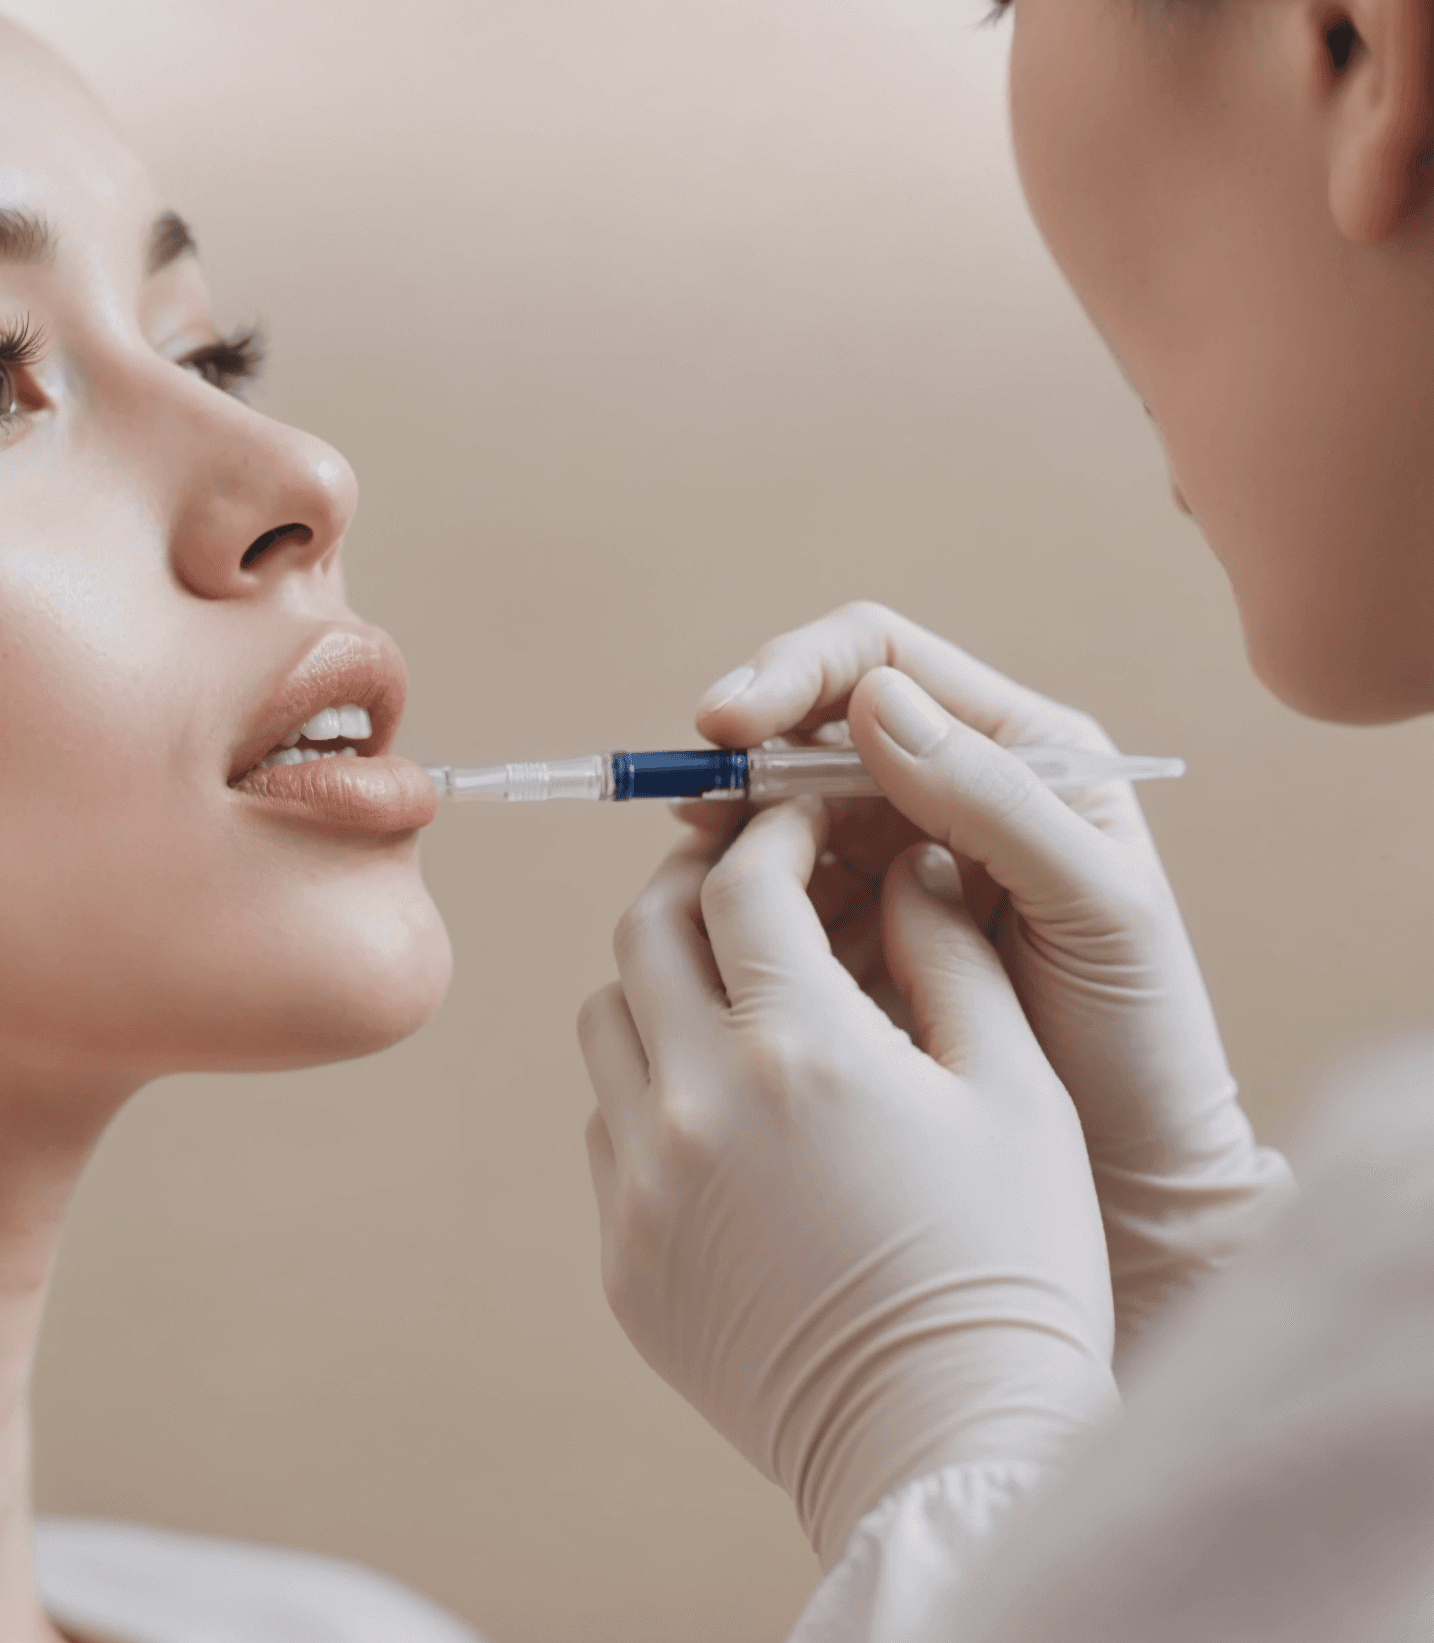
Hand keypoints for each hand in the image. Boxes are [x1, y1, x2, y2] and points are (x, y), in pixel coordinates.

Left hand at [580, 801, 1116, 1563]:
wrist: (951, 1441)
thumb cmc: (1012, 1261)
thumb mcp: (1018, 1091)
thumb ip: (951, 953)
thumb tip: (906, 861)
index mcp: (802, 1050)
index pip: (742, 885)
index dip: (772, 833)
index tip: (799, 823)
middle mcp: (697, 1105)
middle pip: (643, 934)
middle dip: (696, 887)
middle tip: (750, 884)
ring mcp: (645, 1185)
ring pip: (607, 1023)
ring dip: (660, 983)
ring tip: (732, 988)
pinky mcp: (623, 1257)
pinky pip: (607, 1126)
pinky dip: (650, 1085)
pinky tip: (722, 1100)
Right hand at [692, 603, 1292, 1355]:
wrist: (1132, 1172)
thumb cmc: (1140, 1036)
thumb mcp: (1094, 904)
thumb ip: (996, 797)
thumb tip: (877, 701)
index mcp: (1019, 750)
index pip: (881, 662)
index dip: (795, 674)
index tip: (731, 724)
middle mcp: (950, 788)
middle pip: (812, 725)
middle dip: (744, 750)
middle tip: (694, 800)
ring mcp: (895, 860)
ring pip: (780, 808)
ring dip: (731, 826)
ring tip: (700, 869)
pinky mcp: (854, 934)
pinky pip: (773, 892)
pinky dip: (736, 898)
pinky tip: (721, 929)